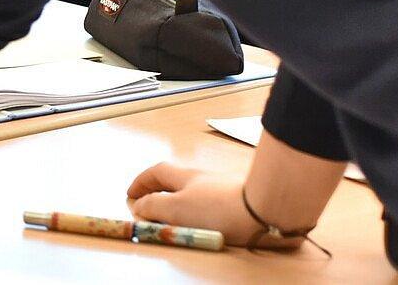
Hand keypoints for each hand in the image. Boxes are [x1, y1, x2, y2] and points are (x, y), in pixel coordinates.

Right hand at [127, 163, 278, 247]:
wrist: (266, 211)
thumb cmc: (220, 208)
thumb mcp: (176, 209)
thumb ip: (153, 207)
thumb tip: (139, 206)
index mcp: (185, 177)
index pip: (157, 172)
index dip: (142, 182)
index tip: (131, 194)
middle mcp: (205, 179)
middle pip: (177, 181)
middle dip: (162, 191)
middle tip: (153, 206)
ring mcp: (225, 190)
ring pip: (198, 193)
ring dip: (184, 203)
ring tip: (180, 219)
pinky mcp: (242, 204)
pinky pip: (216, 206)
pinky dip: (205, 213)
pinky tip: (210, 225)